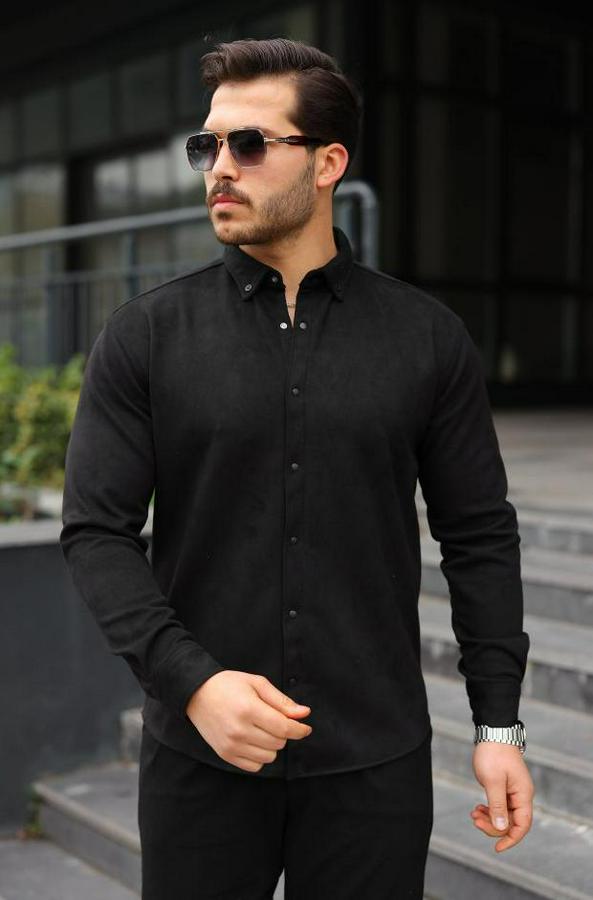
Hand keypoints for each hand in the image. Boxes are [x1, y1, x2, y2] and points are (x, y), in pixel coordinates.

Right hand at [185, 671, 312, 772]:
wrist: (196, 694)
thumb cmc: (229, 685)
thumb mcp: (257, 683)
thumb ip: (281, 701)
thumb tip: (304, 714)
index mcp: (249, 709)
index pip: (284, 728)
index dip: (300, 729)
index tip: (305, 727)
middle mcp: (239, 730)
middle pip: (279, 743)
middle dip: (283, 732)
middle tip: (274, 719)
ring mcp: (231, 745)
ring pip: (269, 757)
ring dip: (272, 745)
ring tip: (262, 729)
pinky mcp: (225, 755)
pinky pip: (255, 766)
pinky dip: (260, 755)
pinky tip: (254, 740)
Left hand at [470, 742, 534, 851]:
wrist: (493, 732)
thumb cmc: (493, 754)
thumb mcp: (493, 781)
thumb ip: (497, 805)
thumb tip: (501, 827)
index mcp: (523, 794)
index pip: (522, 825)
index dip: (511, 839)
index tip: (497, 848)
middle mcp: (521, 795)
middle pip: (512, 822)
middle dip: (493, 826)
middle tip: (474, 820)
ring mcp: (513, 791)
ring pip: (504, 814)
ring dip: (489, 818)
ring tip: (474, 814)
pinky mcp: (505, 787)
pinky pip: (499, 805)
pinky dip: (489, 809)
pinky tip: (477, 808)